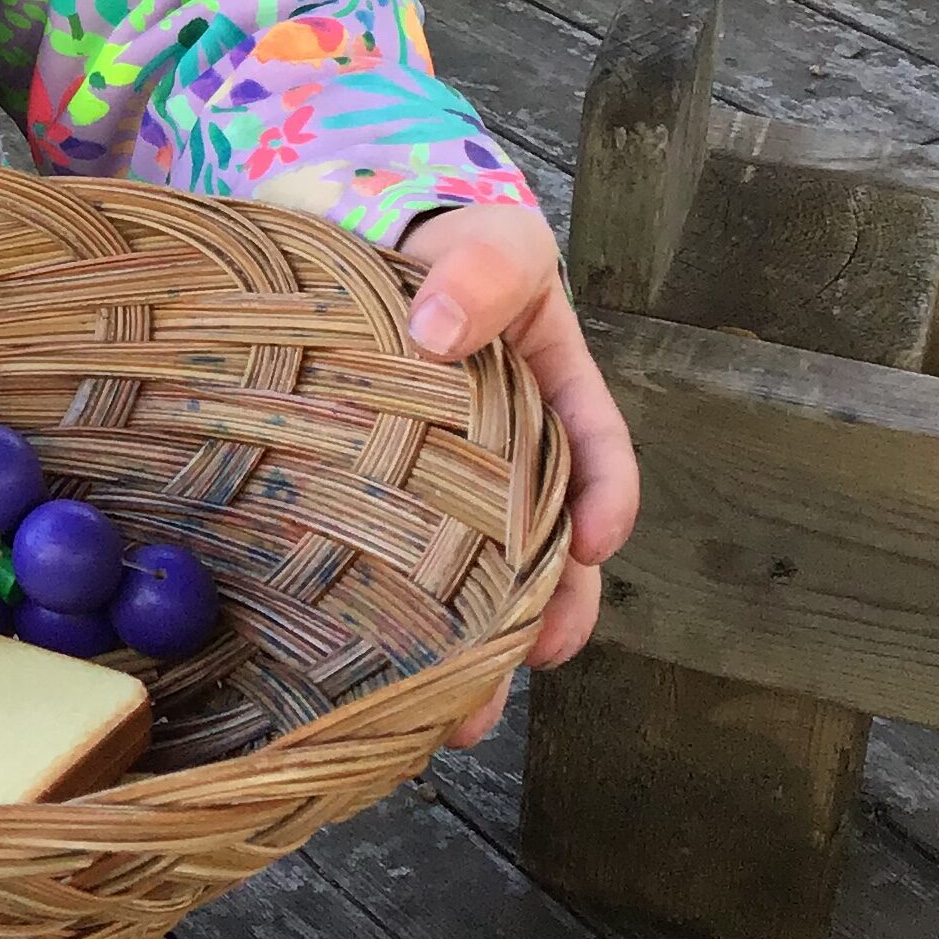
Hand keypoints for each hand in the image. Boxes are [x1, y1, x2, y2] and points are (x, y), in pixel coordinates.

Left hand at [398, 200, 638, 748]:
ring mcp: (433, 475)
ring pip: (465, 572)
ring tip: (458, 712)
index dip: (603, 500)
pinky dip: (390, 617)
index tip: (591, 546)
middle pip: (537, 539)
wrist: (335, 226)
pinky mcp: (364, 497)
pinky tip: (375, 672)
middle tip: (529, 661)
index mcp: (544, 383)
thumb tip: (440, 328)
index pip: (594, 446)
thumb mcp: (482, 232)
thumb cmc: (433, 230)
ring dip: (474, 644)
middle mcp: (499, 442)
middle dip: (544, 610)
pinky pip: (386, 564)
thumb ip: (484, 265)